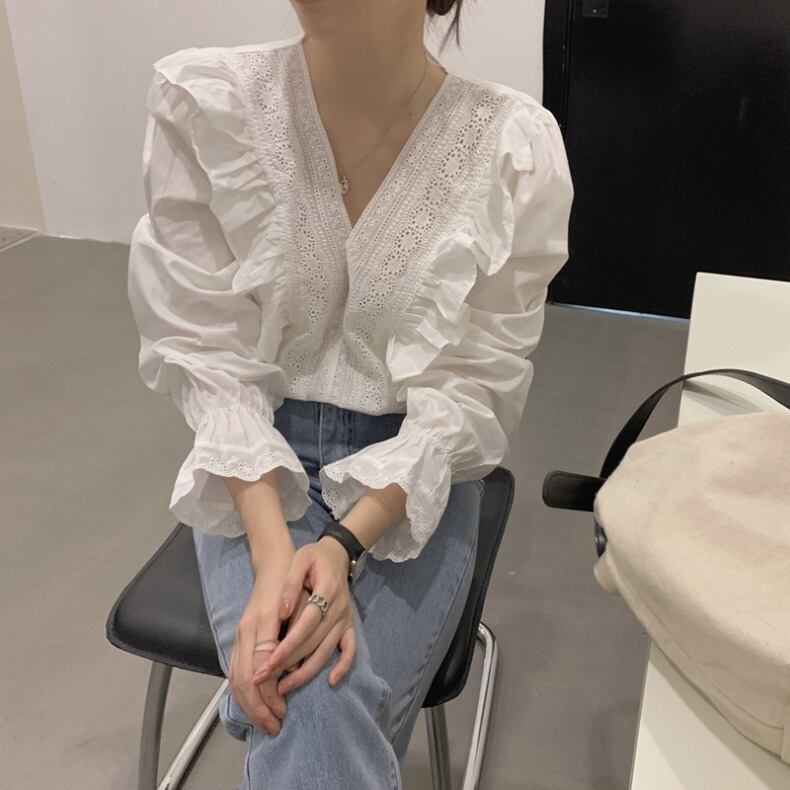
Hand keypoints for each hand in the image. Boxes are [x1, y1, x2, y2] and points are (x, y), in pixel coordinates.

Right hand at [228, 548, 293, 735]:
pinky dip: (241, 691)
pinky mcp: (238, 636)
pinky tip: (253, 703)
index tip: (283, 713)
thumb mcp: (300, 604)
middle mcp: (246, 631)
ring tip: (266, 720)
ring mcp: (240, 634)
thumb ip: (294, 635)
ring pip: (235, 678)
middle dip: (258, 708)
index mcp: (261, 624)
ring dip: (249, 704)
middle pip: (244, 680)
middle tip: (274, 726)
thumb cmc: (293, 583)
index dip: (270, 696)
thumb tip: (290, 669)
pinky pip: (233, 670)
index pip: (260, 671)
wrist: (275, 563)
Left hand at [252, 537, 355, 693]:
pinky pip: (350, 650)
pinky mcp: (349, 625)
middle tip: (263, 682)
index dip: (286, 647)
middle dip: (287, 665)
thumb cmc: (314, 557)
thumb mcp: (300, 559)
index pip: (305, 625)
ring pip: (326, 651)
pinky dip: (343, 666)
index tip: (266, 664)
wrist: (338, 554)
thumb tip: (282, 612)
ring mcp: (345, 619)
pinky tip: (331, 682)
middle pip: (312, 643)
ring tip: (283, 689)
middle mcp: (338, 609)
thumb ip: (290, 583)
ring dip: (306, 673)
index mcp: (326, 591)